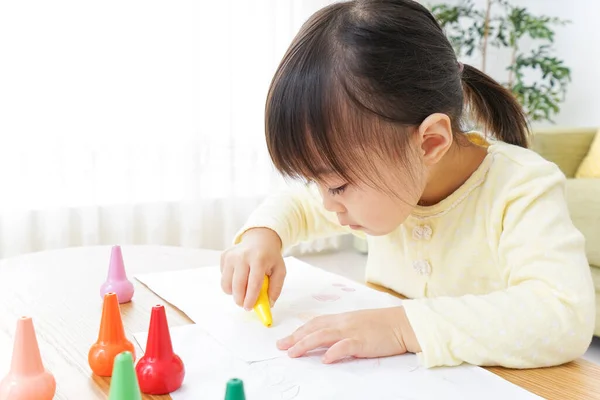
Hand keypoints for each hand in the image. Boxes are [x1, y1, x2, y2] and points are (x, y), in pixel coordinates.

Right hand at [220, 228, 286, 309]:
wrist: (260, 239)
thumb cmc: (270, 257)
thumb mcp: (280, 270)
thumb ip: (275, 288)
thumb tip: (268, 304)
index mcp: (259, 259)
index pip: (253, 283)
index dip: (250, 298)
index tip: (249, 308)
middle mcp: (243, 256)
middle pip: (237, 285)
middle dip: (240, 300)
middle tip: (245, 305)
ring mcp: (231, 255)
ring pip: (226, 284)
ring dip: (233, 293)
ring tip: (243, 290)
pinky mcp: (224, 256)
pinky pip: (223, 278)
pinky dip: (230, 283)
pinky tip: (239, 277)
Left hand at [276, 307, 420, 362]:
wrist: (403, 324)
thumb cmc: (382, 325)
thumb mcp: (357, 325)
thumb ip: (342, 331)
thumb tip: (326, 343)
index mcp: (341, 319)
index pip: (315, 323)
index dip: (298, 331)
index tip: (285, 340)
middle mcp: (343, 323)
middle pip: (314, 328)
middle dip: (295, 338)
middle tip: (281, 347)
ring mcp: (352, 331)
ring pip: (323, 335)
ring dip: (306, 344)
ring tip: (293, 353)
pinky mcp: (363, 342)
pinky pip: (345, 346)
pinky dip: (333, 352)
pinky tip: (325, 359)